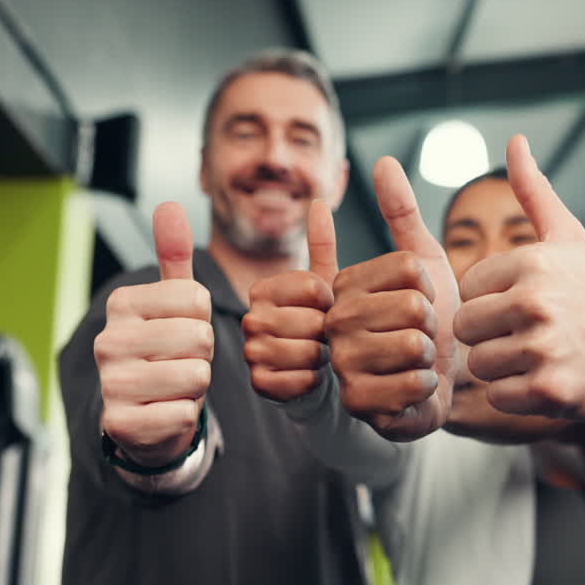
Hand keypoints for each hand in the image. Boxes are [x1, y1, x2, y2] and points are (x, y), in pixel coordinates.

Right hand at [93, 202, 212, 466]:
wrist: (144, 417)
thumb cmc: (165, 354)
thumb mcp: (171, 304)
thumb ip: (174, 257)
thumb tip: (170, 205)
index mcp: (122, 304)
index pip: (197, 299)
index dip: (202, 320)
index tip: (180, 332)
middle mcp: (108, 341)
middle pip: (200, 337)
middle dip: (202, 355)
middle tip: (179, 363)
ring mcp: (111, 385)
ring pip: (196, 376)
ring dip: (196, 387)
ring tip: (173, 387)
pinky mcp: (122, 424)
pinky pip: (185, 413)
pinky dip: (185, 416)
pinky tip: (164, 413)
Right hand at [243, 201, 338, 401]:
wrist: (316, 377)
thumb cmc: (323, 327)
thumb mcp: (326, 284)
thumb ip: (322, 244)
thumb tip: (319, 201)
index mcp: (264, 288)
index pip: (314, 288)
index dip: (334, 302)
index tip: (329, 310)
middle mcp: (250, 316)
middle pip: (313, 322)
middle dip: (331, 333)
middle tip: (326, 339)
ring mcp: (251, 351)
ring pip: (308, 351)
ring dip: (325, 358)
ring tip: (321, 356)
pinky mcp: (258, 383)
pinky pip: (301, 380)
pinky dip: (314, 381)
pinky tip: (312, 377)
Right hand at [326, 157, 459, 440]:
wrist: (432, 383)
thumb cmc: (428, 321)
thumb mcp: (421, 261)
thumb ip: (402, 212)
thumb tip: (384, 160)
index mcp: (344, 282)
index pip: (411, 268)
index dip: (431, 287)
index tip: (418, 302)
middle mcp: (334, 320)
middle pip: (415, 307)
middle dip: (433, 325)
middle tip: (418, 337)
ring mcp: (342, 363)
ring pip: (414, 344)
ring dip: (430, 356)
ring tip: (414, 362)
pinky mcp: (358, 402)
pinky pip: (415, 381)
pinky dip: (427, 387)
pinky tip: (413, 389)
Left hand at [454, 135, 584, 419]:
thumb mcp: (566, 237)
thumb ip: (532, 191)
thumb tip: (515, 140)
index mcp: (532, 264)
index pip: (468, 289)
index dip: (489, 300)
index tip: (521, 304)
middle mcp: (536, 303)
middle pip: (467, 328)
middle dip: (489, 335)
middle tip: (525, 334)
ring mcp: (543, 349)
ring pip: (480, 364)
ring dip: (502, 366)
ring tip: (536, 356)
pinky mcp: (548, 390)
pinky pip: (499, 396)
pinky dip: (516, 395)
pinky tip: (543, 379)